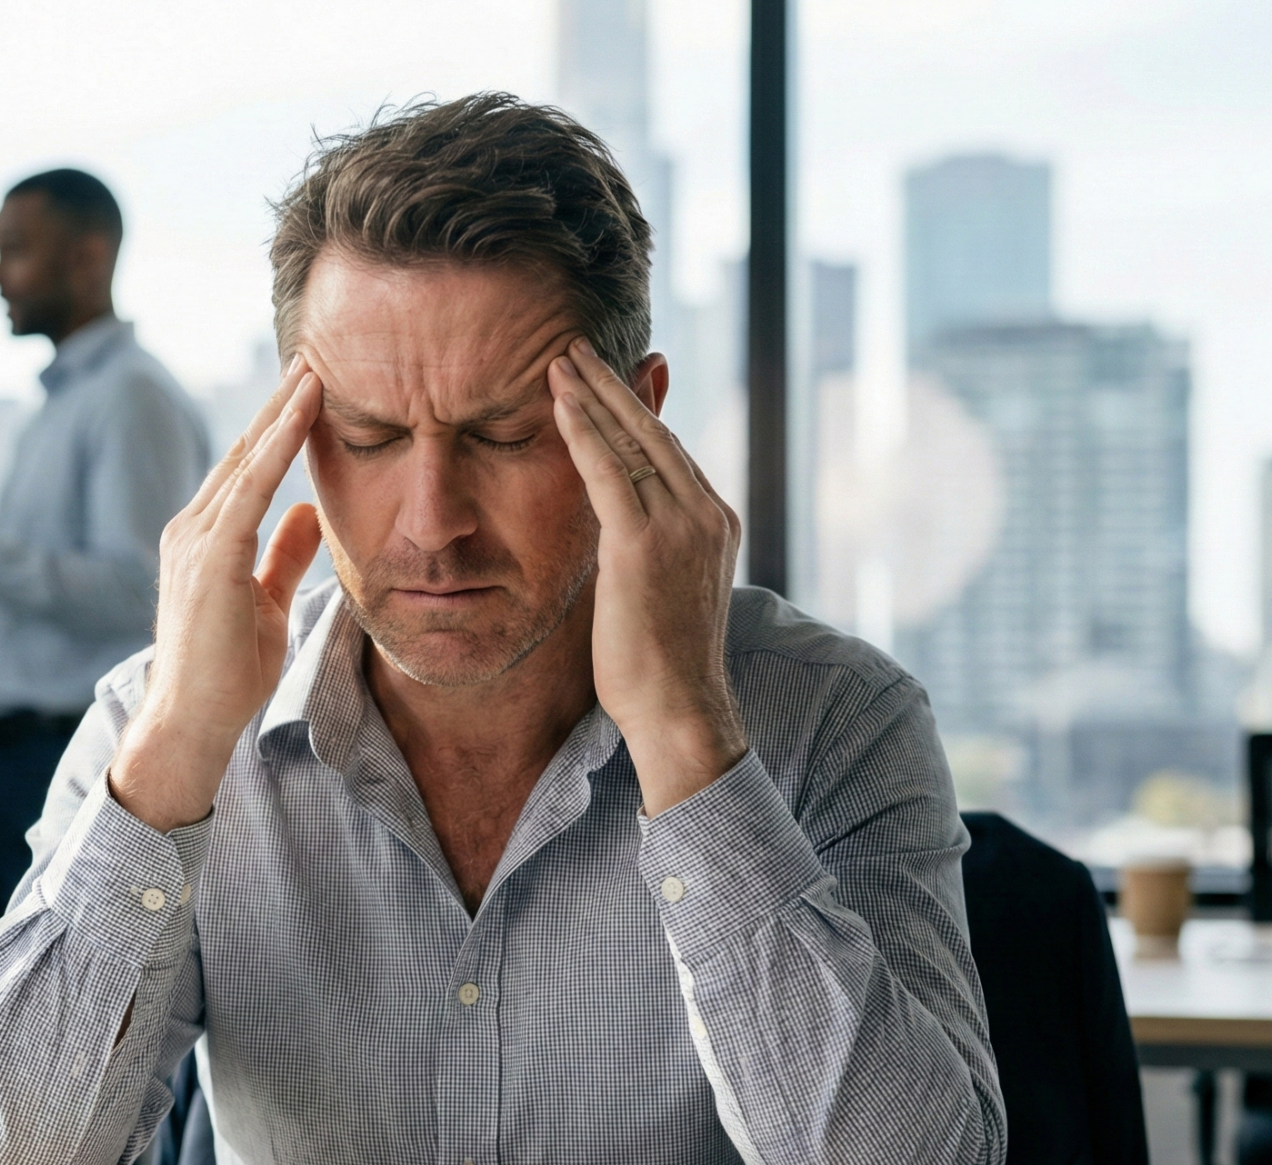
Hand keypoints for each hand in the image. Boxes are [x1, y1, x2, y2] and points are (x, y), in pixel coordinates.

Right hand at [107, 359, 325, 830]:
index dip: (274, 429)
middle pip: (242, 452)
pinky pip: (250, 484)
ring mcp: (194, 538)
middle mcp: (190, 529)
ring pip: (245, 458)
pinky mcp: (209, 554)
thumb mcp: (266, 604)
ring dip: (281, 410)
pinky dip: (278, 442)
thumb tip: (309, 512)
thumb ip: (283, 556)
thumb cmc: (226, 675)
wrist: (193, 721)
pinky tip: (304, 409)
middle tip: (311, 355)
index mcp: (203, 540)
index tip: (306, 389)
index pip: (244, 471)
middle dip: (277, 404)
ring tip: (314, 367)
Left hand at [548, 338, 748, 815]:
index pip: (669, 452)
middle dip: (613, 386)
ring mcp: (680, 527)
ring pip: (631, 442)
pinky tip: (559, 402)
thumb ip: (645, 551)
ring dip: (592, 395)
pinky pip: (609, 473)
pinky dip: (584, 433)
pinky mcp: (645, 545)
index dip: (634, 411)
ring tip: (558, 359)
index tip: (604, 378)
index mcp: (713, 523)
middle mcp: (705, 515)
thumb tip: (617, 535)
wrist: (681, 710)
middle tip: (576, 346)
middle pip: (653, 432)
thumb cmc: (661, 667)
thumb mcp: (660, 593)